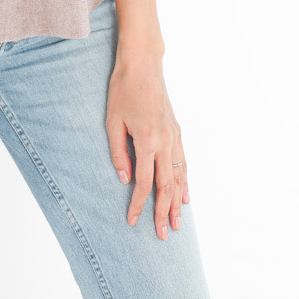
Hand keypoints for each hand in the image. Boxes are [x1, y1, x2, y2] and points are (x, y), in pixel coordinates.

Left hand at [105, 50, 189, 239]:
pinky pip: (184, 162)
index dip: (139, 205)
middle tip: (162, 234)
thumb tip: (125, 179)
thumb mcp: (112, 121)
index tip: (133, 221)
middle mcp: (165, 142)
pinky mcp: (177, 130)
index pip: (144, 183)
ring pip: (179, 177)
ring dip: (178, 202)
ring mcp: (174, 136)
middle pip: (166, 186)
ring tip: (177, 223)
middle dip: (163, 212)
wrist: (143, 64)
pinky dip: (185, 181)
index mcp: (147, 141)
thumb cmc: (123, 90)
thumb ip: (118, 152)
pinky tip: (185, 195)